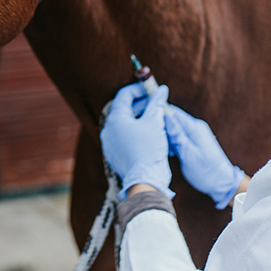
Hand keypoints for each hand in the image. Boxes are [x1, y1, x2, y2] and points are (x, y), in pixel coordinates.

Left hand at [100, 83, 172, 199]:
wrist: (144, 181)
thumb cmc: (148, 149)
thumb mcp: (154, 122)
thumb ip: (156, 103)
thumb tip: (162, 89)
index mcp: (115, 119)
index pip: (124, 95)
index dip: (139, 89)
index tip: (152, 90)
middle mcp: (108, 130)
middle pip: (124, 109)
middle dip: (141, 104)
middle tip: (157, 104)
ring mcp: (110, 143)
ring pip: (125, 124)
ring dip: (140, 118)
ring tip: (156, 119)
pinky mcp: (115, 155)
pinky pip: (125, 137)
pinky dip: (136, 131)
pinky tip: (150, 134)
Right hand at [165, 104, 245, 208]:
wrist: (223, 183)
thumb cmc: (206, 171)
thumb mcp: (188, 153)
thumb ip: (177, 135)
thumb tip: (167, 117)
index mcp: (194, 128)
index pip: (173, 112)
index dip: (159, 115)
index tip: (148, 123)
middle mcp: (196, 127)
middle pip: (173, 120)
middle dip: (162, 128)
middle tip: (156, 141)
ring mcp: (196, 134)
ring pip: (176, 129)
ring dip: (167, 137)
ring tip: (164, 150)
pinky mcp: (195, 142)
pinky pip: (181, 137)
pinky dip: (174, 142)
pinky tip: (170, 153)